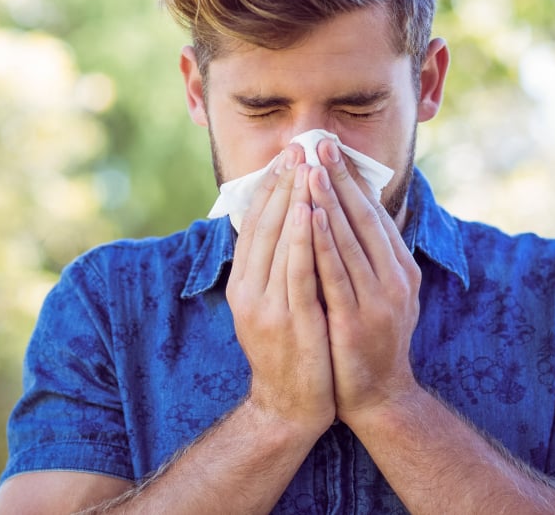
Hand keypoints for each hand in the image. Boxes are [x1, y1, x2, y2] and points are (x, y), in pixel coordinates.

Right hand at [226, 144, 335, 435]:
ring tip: (305, 165)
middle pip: (265, 226)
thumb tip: (284, 226)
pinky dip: (301, 238)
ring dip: (292, 200)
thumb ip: (274, 269)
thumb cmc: (289, 351)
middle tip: (298, 147)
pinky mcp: (290, 321)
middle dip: (283, 183)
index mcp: (244, 284)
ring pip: (279, 241)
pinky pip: (296, 271)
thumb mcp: (271, 305)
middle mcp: (249, 290)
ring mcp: (267, 306)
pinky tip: (310, 211)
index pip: (256, 225)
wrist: (289, 407)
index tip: (288, 155)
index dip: (271, 187)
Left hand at [307, 140, 421, 423]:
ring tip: (309, 168)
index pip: (374, 214)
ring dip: (328, 201)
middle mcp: (395, 278)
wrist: (379, 397)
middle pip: (364, 218)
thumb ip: (368, 258)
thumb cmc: (369, 341)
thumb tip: (346, 216)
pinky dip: (322, 241)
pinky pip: (335, 272)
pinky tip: (307, 216)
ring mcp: (379, 299)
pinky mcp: (357, 319)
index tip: (330, 148)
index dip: (351, 179)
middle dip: (339, 178)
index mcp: (401, 268)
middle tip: (319, 142)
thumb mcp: (378, 294)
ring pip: (350, 239)